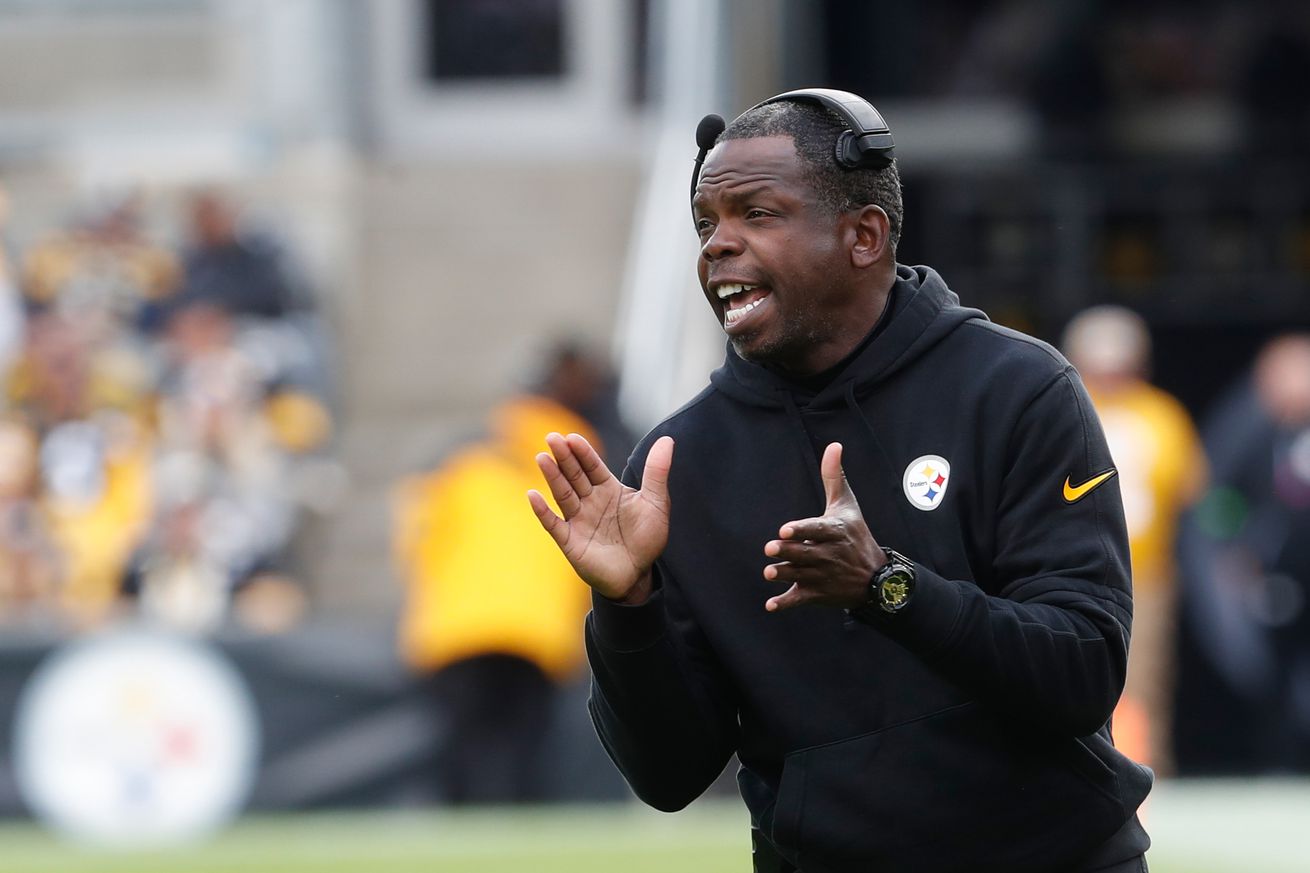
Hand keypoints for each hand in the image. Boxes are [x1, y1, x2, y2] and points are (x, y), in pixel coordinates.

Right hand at [529, 433, 672, 604]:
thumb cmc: (646, 538)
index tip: (572, 437)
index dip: (582, 452)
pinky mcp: (570, 541)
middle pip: (574, 475)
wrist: (639, 575)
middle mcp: (590, 501)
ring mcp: (578, 520)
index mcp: (608, 489)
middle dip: (564, 457)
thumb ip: (657, 472)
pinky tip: (533, 495)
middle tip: (552, 437)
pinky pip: (554, 524)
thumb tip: (667, 440)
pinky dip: (543, 511)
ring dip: (552, 476)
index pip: (592, 465)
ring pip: (563, 494)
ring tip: (542, 458)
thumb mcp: (656, 503)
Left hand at [763, 442, 885, 611]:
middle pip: (805, 553)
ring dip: (784, 575)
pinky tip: (771, 605)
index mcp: (835, 532)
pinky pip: (800, 600)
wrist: (876, 578)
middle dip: (788, 552)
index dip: (801, 530)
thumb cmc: (856, 535)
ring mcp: (823, 576)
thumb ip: (834, 477)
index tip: (784, 530)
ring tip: (769, 572)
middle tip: (770, 548)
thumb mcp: (848, 506)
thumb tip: (834, 444)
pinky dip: (785, 603)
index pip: (817, 530)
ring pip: (800, 576)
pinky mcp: (817, 594)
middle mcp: (829, 555)